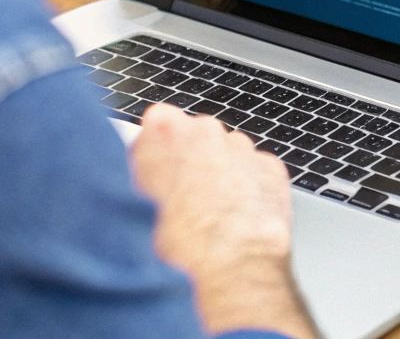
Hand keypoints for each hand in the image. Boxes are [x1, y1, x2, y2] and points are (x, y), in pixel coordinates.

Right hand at [130, 103, 319, 337]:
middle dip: (191, 163)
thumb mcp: (128, 206)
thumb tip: (135, 177)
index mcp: (162, 130)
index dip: (157, 152)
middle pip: (195, 138)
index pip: (157, 123)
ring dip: (221, 176)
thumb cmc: (171, 251)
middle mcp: (204, 131)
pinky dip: (250, 190)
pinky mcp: (270, 168)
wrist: (226, 276)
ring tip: (211, 218)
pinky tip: (237, 220)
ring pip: (227, 155)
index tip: (157, 171)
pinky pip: (255, 173)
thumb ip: (134, 175)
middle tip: (183, 201)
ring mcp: (241, 148)